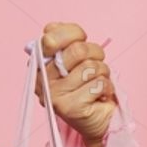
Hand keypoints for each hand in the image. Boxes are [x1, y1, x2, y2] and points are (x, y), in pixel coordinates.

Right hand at [33, 22, 117, 144]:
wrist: (96, 120)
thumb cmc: (86, 86)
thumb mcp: (75, 60)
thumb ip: (64, 42)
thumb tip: (52, 27)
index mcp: (39, 63)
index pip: (51, 36)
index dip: (74, 34)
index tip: (82, 39)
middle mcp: (42, 79)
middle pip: (77, 50)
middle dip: (96, 54)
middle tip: (96, 66)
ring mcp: (54, 95)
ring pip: (90, 68)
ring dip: (103, 73)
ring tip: (97, 82)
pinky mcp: (70, 108)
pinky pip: (98, 84)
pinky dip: (107, 87)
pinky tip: (100, 95)